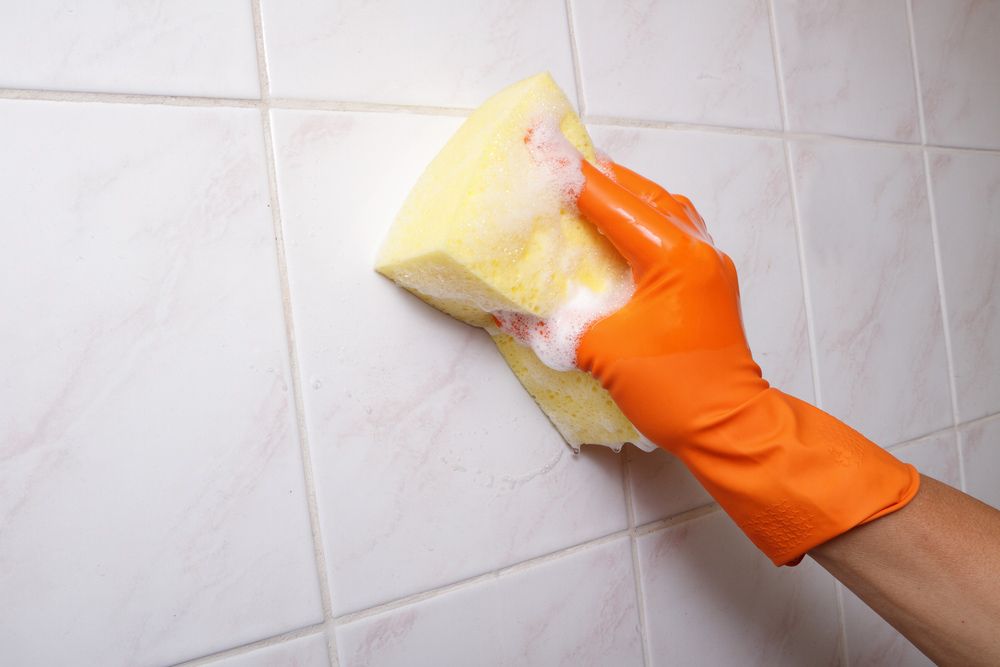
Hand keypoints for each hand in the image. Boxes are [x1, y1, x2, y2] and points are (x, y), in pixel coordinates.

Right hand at [575, 160, 918, 564]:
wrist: (730, 428)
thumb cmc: (675, 391)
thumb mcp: (601, 354)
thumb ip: (553, 327)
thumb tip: (511, 317)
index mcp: (673, 257)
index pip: (613, 204)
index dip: (574, 178)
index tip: (545, 147)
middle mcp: (698, 251)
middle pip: (645, 196)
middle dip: (602, 178)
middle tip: (563, 164)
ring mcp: (709, 265)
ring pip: (665, 210)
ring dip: (628, 196)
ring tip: (591, 190)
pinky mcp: (710, 283)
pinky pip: (676, 232)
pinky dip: (646, 220)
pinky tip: (623, 229)